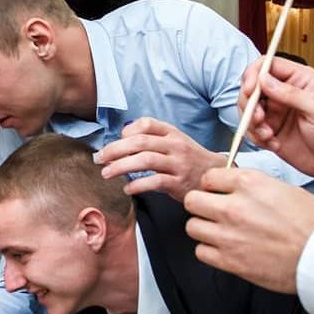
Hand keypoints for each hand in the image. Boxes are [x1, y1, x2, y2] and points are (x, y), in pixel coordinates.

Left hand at [94, 118, 226, 201]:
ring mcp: (178, 164)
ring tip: (106, 173)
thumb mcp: (173, 143)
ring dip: (121, 167)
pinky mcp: (179, 183)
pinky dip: (138, 185)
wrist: (214, 177)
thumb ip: (151, 139)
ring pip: (145, 160)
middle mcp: (175, 145)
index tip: (115, 142)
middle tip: (99, 158)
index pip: (147, 124)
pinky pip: (155, 182)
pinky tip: (127, 189)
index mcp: (172, 133)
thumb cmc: (187, 160)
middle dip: (115, 150)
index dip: (127, 131)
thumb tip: (120, 140)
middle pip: (140, 142)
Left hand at [184, 168, 313, 293]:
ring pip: (192, 226)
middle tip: (212, 212)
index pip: (209, 177)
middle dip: (201, 205)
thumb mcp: (285, 189)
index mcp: (249, 183)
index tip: (217, 192)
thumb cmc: (313, 223)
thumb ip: (254, 188)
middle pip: (192, 200)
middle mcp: (233, 206)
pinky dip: (209, 251)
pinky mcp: (229, 260)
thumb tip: (237, 189)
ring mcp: (228, 234)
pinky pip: (201, 252)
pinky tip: (224, 249)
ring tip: (219, 232)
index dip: (212, 185)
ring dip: (204, 229)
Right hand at [239, 57, 313, 182]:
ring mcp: (275, 112)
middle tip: (259, 118)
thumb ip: (292, 94)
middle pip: (252, 87)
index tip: (250, 89)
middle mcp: (283, 93)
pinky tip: (274, 143)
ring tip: (268, 134)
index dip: (254, 74)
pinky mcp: (269, 130)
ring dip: (252, 123)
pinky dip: (257, 138)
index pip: (268, 65)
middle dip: (250, 104)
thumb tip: (264, 80)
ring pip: (248, 110)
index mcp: (299, 79)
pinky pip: (251, 130)